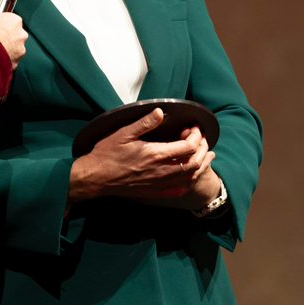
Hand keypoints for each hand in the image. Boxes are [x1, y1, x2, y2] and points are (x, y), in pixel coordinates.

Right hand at [0, 0, 26, 67]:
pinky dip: (3, 59)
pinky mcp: (15, 63)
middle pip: (13, 34)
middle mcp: (21, 35)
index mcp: (14, 21)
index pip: (10, 20)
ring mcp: (19, 50)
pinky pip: (10, 60)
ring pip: (13, 48)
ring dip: (5, 49)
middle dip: (4, 36)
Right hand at [68, 109, 215, 206]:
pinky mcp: (154, 192)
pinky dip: (190, 182)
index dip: (196, 135)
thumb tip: (161, 112)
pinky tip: (192, 176)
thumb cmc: (107, 153)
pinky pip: (179, 190)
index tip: (193, 127)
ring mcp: (159, 183)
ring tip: (207, 155)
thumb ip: (145, 122)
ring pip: (190, 177)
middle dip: (203, 148)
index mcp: (156, 154)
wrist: (95, 177)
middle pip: (194, 162)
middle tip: (201, 138)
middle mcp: (162, 171)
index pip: (189, 146)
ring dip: (202, 165)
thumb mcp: (124, 132)